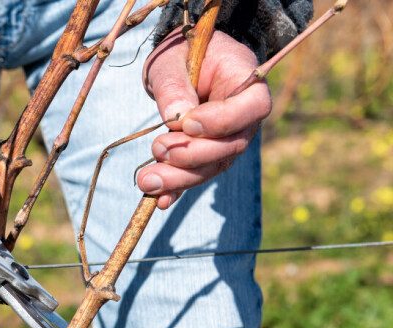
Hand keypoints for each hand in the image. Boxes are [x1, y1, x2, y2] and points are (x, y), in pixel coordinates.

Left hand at [141, 29, 270, 208]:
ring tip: (147, 181)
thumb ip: (175, 86)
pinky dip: (177, 190)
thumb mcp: (172, 61)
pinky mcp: (207, 155)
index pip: (252, 107)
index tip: (187, 124)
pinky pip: (196, 175)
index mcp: (246, 80)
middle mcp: (244, 116)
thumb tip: (175, 119)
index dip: (223, 121)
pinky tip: (159, 201)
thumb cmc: (179, 54)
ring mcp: (227, 138)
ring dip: (180, 178)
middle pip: (231, 146)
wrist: (179, 63)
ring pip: (213, 166)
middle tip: (158, 148)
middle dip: (193, 155)